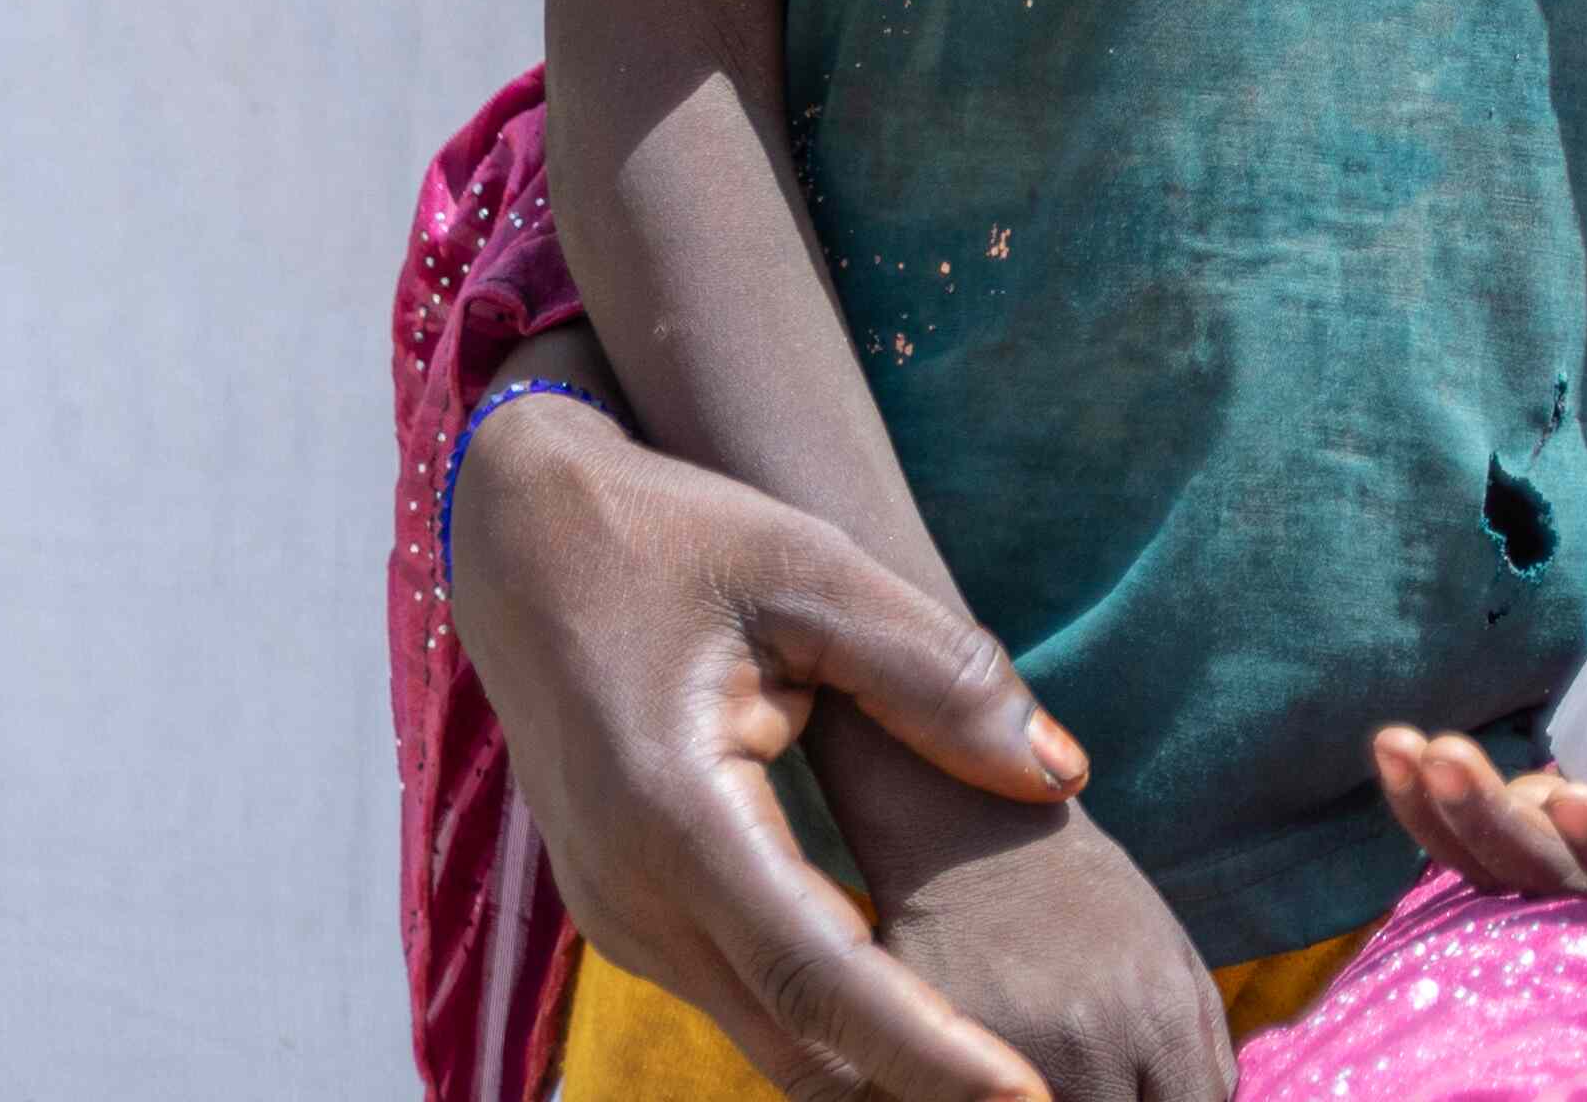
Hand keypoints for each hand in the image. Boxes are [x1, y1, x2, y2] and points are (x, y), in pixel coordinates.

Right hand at [443, 389, 1082, 1101]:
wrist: (527, 546)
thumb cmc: (677, 542)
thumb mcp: (814, 572)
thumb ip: (937, 673)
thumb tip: (1059, 774)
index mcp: (676, 814)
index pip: (821, 971)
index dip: (928, 1046)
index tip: (1027, 1093)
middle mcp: (633, 894)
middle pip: (792, 1038)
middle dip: (914, 1088)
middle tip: (1047, 1101)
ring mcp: (620, 917)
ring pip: (765, 1035)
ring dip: (876, 1070)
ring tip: (998, 1083)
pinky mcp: (629, 915)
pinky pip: (743, 998)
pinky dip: (832, 1030)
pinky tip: (920, 1036)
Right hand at [863, 799, 1233, 1101]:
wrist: (978, 833)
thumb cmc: (1084, 892)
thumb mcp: (1171, 951)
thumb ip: (1203, 1040)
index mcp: (1164, 1013)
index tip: (1158, 1094)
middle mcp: (1099, 1043)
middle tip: (1108, 1079)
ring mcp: (1022, 1057)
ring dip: (1069, 1099)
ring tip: (1062, 1067)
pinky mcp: (955, 1057)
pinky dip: (1010, 1095)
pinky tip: (1010, 1069)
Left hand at [1364, 556, 1586, 913]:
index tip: (1565, 792)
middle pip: (1561, 882)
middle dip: (1494, 824)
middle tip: (1442, 753)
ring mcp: (1586, 855)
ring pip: (1506, 873)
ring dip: (1445, 821)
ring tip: (1397, 746)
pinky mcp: (1544, 832)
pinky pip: (1481, 843)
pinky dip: (1432, 808)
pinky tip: (1396, 751)